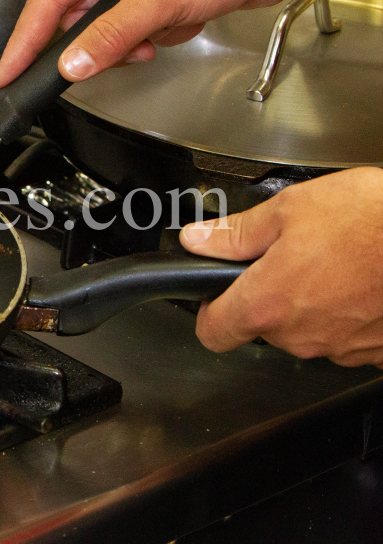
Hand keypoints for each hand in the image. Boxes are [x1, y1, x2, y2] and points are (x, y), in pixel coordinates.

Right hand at [0, 0, 382, 88]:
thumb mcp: (161, 0)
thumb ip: (109, 37)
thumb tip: (72, 64)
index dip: (25, 40)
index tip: (7, 73)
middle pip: (72, 14)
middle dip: (93, 43)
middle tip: (89, 67)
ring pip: (101, 26)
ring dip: (126, 42)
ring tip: (155, 37)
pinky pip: (127, 28)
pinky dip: (146, 37)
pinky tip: (172, 27)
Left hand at [179, 168, 382, 367]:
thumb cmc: (373, 219)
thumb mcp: (290, 210)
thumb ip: (236, 233)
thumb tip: (199, 240)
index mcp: (267, 303)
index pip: (214, 332)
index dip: (210, 312)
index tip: (216, 294)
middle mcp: (301, 336)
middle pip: (263, 327)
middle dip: (270, 295)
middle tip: (292, 257)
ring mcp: (341, 348)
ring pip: (307, 332)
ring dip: (312, 304)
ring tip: (335, 263)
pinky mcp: (376, 352)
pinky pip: (348, 338)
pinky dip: (349, 315)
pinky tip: (363, 283)